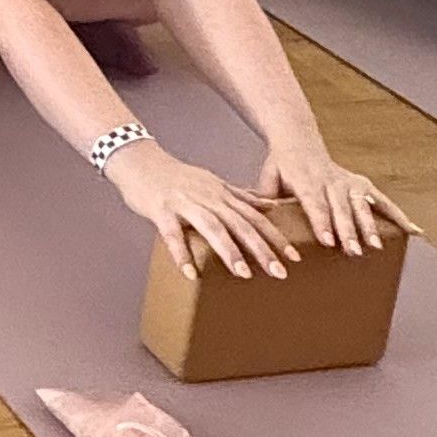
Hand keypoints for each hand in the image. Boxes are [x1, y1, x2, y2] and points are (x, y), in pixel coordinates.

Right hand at [105, 142, 292, 279]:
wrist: (141, 162)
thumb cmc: (177, 177)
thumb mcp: (214, 184)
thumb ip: (242, 196)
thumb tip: (272, 205)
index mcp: (223, 195)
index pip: (255, 218)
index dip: (276, 237)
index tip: (295, 256)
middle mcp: (209, 199)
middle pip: (241, 225)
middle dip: (261, 249)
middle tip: (280, 272)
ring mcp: (185, 204)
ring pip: (213, 228)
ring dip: (229, 251)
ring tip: (244, 274)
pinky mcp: (162, 211)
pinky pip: (172, 235)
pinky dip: (181, 255)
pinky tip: (190, 274)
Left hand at [255, 148, 415, 258]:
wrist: (298, 140)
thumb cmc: (279, 166)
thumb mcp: (267, 178)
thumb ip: (262, 198)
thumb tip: (255, 218)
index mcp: (305, 181)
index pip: (315, 204)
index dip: (322, 222)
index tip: (328, 241)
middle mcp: (330, 181)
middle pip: (340, 208)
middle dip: (348, 230)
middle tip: (354, 251)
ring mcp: (348, 182)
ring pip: (362, 205)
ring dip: (370, 226)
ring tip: (376, 247)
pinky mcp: (361, 184)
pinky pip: (382, 200)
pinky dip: (398, 215)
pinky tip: (413, 231)